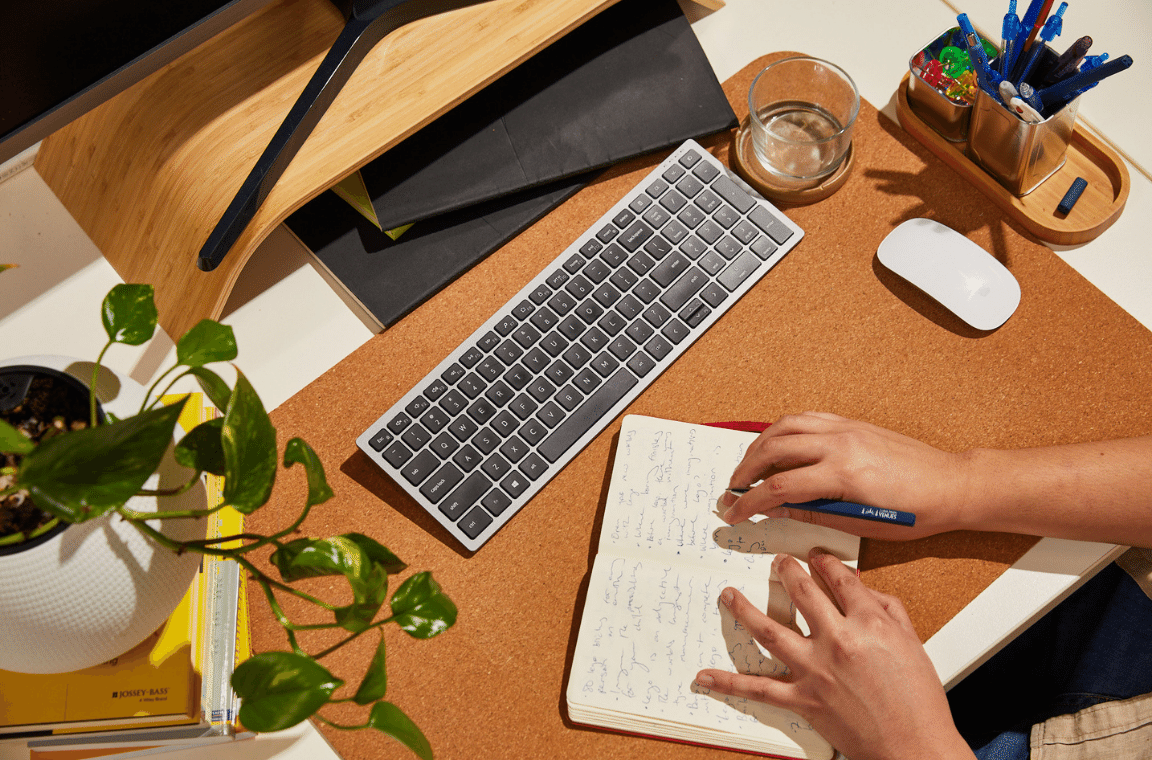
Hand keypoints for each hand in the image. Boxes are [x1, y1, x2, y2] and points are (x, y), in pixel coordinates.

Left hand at [694, 550, 974, 759]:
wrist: (914, 747)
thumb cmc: (919, 700)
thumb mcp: (913, 643)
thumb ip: (887, 609)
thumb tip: (861, 587)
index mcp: (869, 623)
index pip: (840, 580)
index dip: (826, 563)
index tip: (816, 557)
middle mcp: (838, 640)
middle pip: (803, 593)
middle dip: (787, 571)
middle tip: (777, 562)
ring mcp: (815, 669)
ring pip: (769, 630)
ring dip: (744, 609)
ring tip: (728, 594)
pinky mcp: (803, 699)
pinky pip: (758, 688)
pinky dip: (728, 682)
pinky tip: (705, 676)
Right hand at [719, 412, 970, 538]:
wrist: (950, 485)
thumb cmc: (916, 511)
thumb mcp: (862, 524)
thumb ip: (814, 512)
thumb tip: (778, 509)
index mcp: (843, 474)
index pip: (781, 485)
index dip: (751, 502)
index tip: (734, 513)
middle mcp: (840, 444)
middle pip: (773, 449)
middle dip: (746, 471)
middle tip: (733, 490)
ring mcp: (845, 429)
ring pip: (786, 426)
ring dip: (759, 446)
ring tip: (748, 467)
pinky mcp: (852, 424)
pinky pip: (807, 418)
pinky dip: (783, 430)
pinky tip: (777, 446)